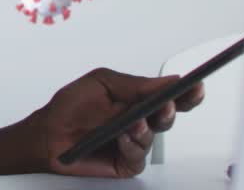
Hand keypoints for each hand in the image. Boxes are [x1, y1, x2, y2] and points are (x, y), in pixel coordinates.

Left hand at [31, 68, 204, 177]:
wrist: (48, 133)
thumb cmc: (71, 107)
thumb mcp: (101, 83)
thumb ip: (134, 84)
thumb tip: (165, 82)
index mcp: (136, 99)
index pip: (168, 96)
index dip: (185, 93)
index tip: (196, 86)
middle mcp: (139, 121)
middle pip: (167, 116)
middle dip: (170, 110)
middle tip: (167, 104)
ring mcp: (134, 142)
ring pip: (153, 136)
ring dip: (144, 127)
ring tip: (133, 121)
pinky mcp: (127, 161)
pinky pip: (137, 155)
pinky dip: (131, 144)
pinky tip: (122, 137)